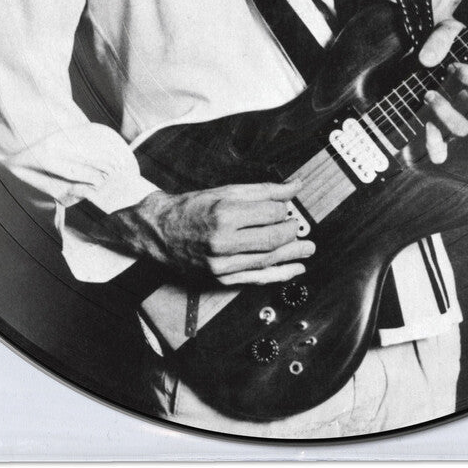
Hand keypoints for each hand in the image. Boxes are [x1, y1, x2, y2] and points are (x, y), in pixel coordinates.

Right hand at [108, 180, 314, 285]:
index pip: (270, 213)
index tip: (284, 207)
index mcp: (224, 214)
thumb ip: (263, 191)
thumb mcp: (226, 191)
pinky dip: (279, 275)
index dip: (283, 210)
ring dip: (292, 255)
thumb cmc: (191, 208)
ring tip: (308, 248)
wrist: (159, 233)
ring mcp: (221, 265)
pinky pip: (256, 279)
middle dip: (291, 232)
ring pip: (267, 261)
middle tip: (298, 226)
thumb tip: (295, 187)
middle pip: (272, 239)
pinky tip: (294, 269)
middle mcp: (223, 243)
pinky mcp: (220, 280)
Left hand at [416, 18, 467, 163]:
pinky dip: (434, 145)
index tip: (454, 66)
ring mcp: (458, 121)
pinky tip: (425, 127)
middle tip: (463, 95)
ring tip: (428, 94)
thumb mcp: (443, 32)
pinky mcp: (437, 133)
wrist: (419, 60)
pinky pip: (440, 151)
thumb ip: (440, 40)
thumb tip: (427, 59)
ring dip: (447, 114)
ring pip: (464, 130)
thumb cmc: (440, 45)